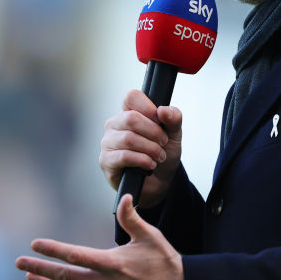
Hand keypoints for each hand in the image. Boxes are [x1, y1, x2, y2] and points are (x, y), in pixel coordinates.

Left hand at [14, 194, 183, 279]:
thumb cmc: (165, 261)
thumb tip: (124, 197)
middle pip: (64, 276)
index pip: (74, 255)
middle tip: (19, 262)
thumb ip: (132, 218)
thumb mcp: (150, 236)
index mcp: (111, 263)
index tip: (34, 243)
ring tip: (30, 277)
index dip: (52, 249)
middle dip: (39, 268)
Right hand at [99, 89, 182, 208]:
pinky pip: (124, 156)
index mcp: (128, 112)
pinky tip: (150, 165)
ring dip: (150, 149)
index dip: (149, 107)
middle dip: (154, 132)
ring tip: (159, 157)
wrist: (160, 182)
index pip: (131, 97)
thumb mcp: (174, 135)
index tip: (160, 121)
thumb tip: (163, 110)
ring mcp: (107, 142)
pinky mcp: (106, 161)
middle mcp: (114, 125)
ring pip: (129, 138)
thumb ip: (173, 119)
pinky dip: (142, 160)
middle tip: (163, 143)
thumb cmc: (163, 154)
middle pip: (131, 118)